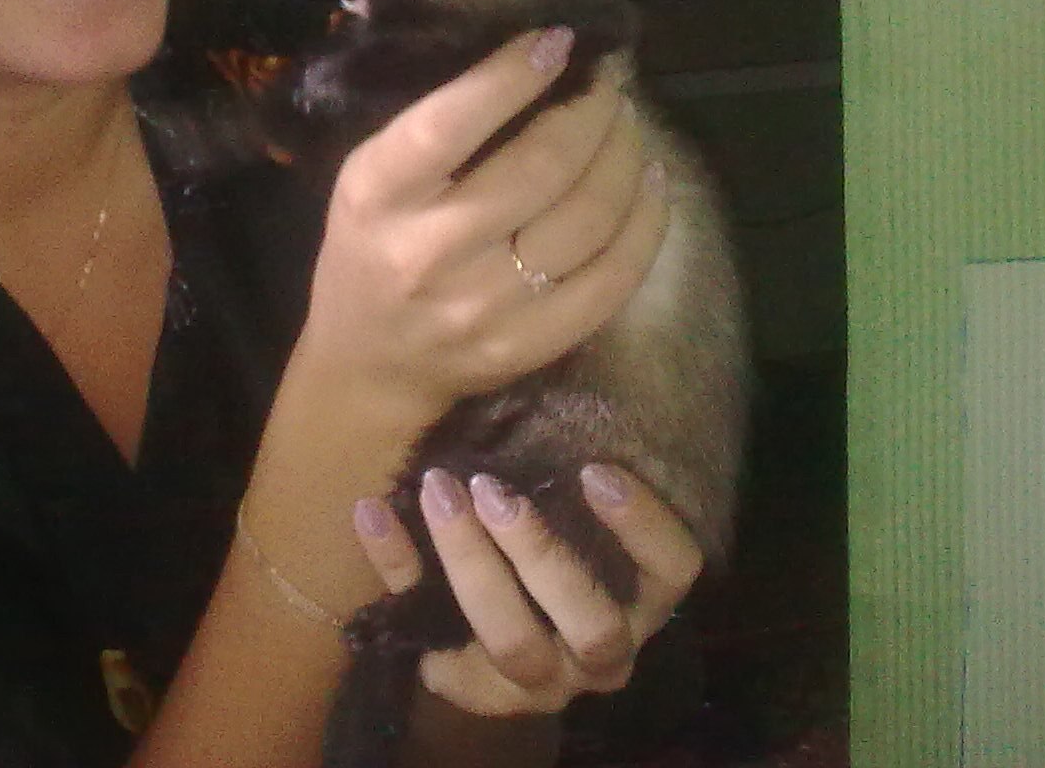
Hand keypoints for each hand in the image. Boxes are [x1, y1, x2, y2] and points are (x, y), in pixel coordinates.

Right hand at [293, 27, 669, 420]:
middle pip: (540, 168)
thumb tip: (537, 63)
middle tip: (610, 84)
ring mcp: (483, 306)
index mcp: (378, 194)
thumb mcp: (371, 177)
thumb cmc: (371, 245)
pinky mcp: (527, 345)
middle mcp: (428, 251)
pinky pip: (611, 281)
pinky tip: (652, 184)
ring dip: (625, 158)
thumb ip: (435, 129)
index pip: (449, 124)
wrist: (368, 363)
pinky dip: (645, 223)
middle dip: (592, 112)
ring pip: (586, 220)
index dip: (511, 77)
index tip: (557, 40)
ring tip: (631, 126)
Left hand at [355, 464, 702, 715]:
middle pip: (591, 624)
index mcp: (640, 598)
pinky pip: (429, 639)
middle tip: (488, 488)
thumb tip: (539, 357)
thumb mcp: (564, 499)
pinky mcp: (474, 687)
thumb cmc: (541, 530)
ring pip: (516, 646)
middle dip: (538, 554)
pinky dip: (397, 573)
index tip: (594, 471)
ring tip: (438, 496)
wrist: (482, 618)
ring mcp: (541, 680)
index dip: (643, 527)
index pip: (673, 569)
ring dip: (473, 569)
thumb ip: (562, 461)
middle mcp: (602, 652)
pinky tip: (371, 514)